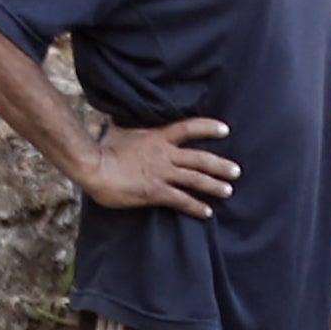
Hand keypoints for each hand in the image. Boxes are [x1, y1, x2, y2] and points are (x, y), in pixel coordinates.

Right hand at [80, 115, 238, 217]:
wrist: (94, 166)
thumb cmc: (104, 149)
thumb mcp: (120, 130)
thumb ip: (131, 125)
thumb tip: (125, 117)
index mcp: (158, 137)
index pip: (189, 128)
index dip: (208, 128)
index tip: (225, 129)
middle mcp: (165, 154)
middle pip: (199, 158)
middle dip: (220, 165)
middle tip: (236, 171)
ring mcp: (162, 173)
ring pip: (195, 179)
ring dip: (214, 185)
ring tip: (229, 191)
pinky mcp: (155, 192)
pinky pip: (181, 200)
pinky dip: (195, 206)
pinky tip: (207, 212)